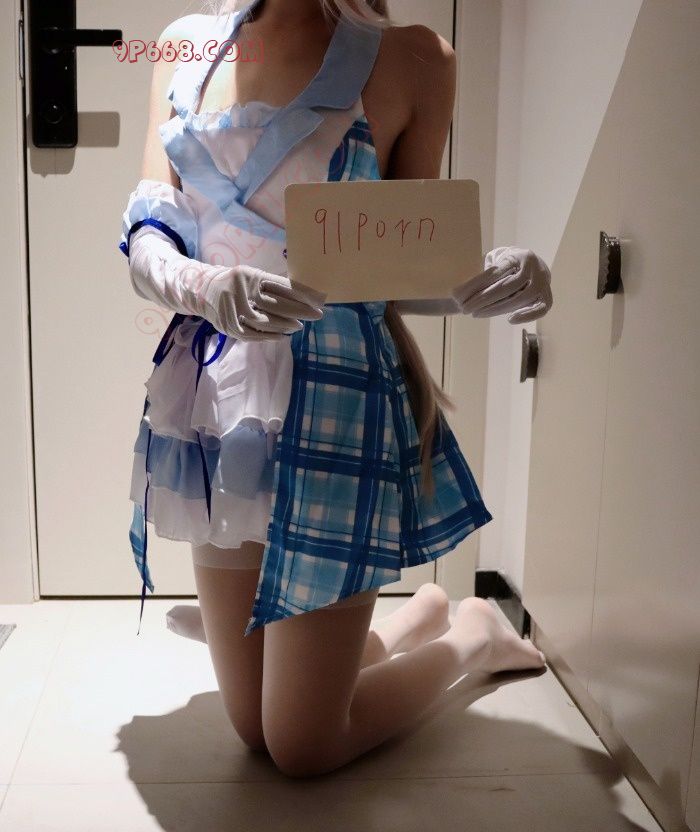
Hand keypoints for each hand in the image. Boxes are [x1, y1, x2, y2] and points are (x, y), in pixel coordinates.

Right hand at [204, 265, 327, 339]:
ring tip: (299, 326)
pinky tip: (282, 336)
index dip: (301, 294)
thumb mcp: (251, 276)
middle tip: (316, 315)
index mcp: (250, 275)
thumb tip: (302, 295)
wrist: (201, 290)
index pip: (280, 285)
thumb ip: (271, 285)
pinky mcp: (228, 325)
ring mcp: (233, 309)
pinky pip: (252, 334)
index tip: (318, 300)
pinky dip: (269, 336)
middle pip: (275, 304)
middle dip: (299, 311)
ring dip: (285, 325)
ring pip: (264, 321)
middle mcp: (241, 290)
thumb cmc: (235, 283)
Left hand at [451, 246, 552, 323]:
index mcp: (517, 256)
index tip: (457, 296)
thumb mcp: (495, 259)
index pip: (495, 272)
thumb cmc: (506, 265)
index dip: (475, 285)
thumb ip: (484, 270)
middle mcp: (533, 267)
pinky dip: (526, 316)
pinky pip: (541, 309)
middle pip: (506, 287)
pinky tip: (510, 320)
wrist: (532, 264)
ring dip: (496, 310)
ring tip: (477, 314)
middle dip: (482, 300)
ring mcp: (543, 282)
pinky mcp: (547, 296)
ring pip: (521, 299)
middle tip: (464, 309)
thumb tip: (460, 289)